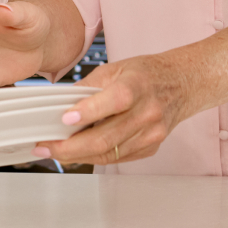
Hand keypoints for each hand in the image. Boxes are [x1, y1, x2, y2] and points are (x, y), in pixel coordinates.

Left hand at [32, 54, 192, 166]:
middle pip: (106, 138)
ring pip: (108, 153)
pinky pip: (117, 158)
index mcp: (139, 85)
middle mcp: (148, 112)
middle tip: (45, 146)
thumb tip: (59, 105)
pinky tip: (79, 152)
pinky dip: (94, 157)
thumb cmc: (147, 74)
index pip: (115, 101)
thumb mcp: (116, 68)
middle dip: (69, 147)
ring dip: (77, 156)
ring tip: (55, 151)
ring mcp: (152, 133)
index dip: (88, 112)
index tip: (64, 119)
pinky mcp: (151, 147)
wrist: (182, 84)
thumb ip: (88, 87)